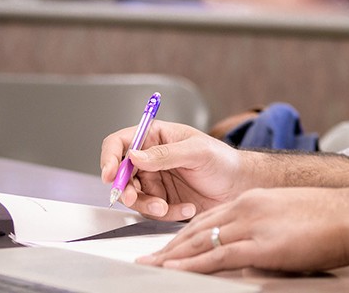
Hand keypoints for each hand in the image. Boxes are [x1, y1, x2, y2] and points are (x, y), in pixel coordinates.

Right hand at [100, 121, 244, 220]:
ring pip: (133, 196)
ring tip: (166, 207)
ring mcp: (154, 180)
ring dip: (147, 204)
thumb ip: (165, 154)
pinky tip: (187, 209)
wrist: (239, 186)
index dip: (110, 157)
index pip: (120, 142)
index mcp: (156, 136)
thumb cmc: (223, 160)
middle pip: (120, 173)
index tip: (110, 174)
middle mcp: (150, 158)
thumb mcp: (197, 152)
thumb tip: (134, 155)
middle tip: (134, 198)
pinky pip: (151, 211)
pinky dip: (166, 213)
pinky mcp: (161, 200)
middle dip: (126, 188)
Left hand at [137, 186, 348, 273]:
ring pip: (201, 241)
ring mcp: (254, 225)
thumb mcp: (291, 214)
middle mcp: (248, 206)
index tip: (167, 245)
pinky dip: (192, 266)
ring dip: (172, 257)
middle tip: (146, 259)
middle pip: (197, 228)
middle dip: (169, 246)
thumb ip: (268, 226)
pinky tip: (175, 271)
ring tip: (150, 268)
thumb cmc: (336, 218)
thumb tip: (256, 248)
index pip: (209, 215)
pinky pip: (217, 257)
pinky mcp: (262, 245)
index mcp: (255, 198)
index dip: (183, 233)